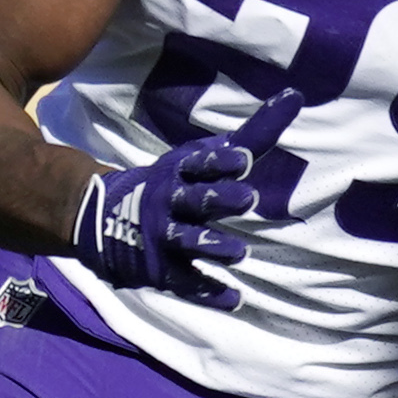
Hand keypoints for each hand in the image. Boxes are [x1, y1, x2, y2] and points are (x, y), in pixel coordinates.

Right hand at [67, 126, 269, 297]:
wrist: (102, 219)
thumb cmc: (172, 182)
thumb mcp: (201, 156)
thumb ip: (252, 136)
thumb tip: (295, 97)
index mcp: (180, 172)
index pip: (201, 163)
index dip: (219, 161)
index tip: (242, 158)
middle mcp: (171, 202)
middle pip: (198, 200)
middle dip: (222, 199)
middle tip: (247, 198)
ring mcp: (164, 238)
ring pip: (192, 243)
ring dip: (216, 247)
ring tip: (239, 252)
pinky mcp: (162, 270)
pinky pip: (188, 284)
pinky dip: (210, 294)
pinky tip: (235, 301)